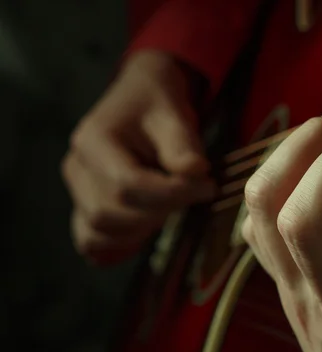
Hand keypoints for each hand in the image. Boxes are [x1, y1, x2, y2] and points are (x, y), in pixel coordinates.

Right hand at [62, 50, 215, 264]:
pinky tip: (148, 232)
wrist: (143, 100)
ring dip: (142, 230)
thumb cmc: (158, 106)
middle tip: (191, 197)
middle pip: (110, 214)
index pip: (127, 185)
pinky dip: (119, 244)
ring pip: (100, 232)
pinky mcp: (85, 208)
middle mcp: (77, 168)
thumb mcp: (174, 115)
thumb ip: (183, 146)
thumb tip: (195, 172)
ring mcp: (78, 192)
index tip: (207, 187)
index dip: (171, 194)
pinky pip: (92, 241)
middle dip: (158, 213)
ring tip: (171, 207)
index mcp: (92, 140)